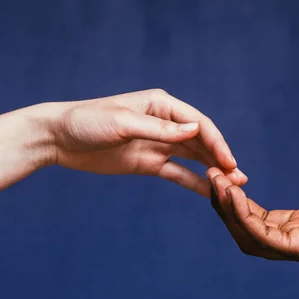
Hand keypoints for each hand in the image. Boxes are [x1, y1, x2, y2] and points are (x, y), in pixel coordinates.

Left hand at [47, 89, 246, 195]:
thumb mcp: (123, 123)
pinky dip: (194, 182)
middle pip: (201, 142)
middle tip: (240, 179)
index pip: (198, 124)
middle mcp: (164, 123)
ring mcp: (157, 144)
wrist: (58, 139)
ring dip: (213, 171)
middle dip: (221, 159)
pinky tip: (210, 192)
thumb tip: (197, 130)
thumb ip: (160, 130)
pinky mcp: (148, 162)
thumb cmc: (87, 122)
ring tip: (234, 187)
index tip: (230, 163)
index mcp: (161, 106)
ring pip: (193, 158)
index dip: (217, 143)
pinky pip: (177, 173)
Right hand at [208, 157, 298, 265]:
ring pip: (250, 237)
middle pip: (248, 230)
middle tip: (211, 177)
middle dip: (225, 206)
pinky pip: (267, 237)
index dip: (239, 200)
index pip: (262, 219)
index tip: (223, 176)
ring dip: (228, 211)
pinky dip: (245, 217)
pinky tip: (235, 194)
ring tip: (216, 182)